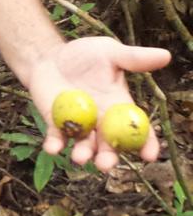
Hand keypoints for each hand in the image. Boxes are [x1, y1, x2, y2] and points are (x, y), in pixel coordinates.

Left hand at [27, 37, 170, 171]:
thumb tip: (166, 55)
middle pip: (109, 146)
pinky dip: (54, 145)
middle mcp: (101, 122)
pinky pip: (56, 139)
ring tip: (80, 156)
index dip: (146, 144)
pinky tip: (52, 147)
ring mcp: (79, 126)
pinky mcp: (55, 124)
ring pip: (84, 147)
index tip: (149, 155)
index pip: (138, 130)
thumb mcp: (110, 52)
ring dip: (83, 154)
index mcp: (119, 107)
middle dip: (108, 158)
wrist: (50, 55)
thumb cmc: (84, 55)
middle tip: (105, 163)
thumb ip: (134, 58)